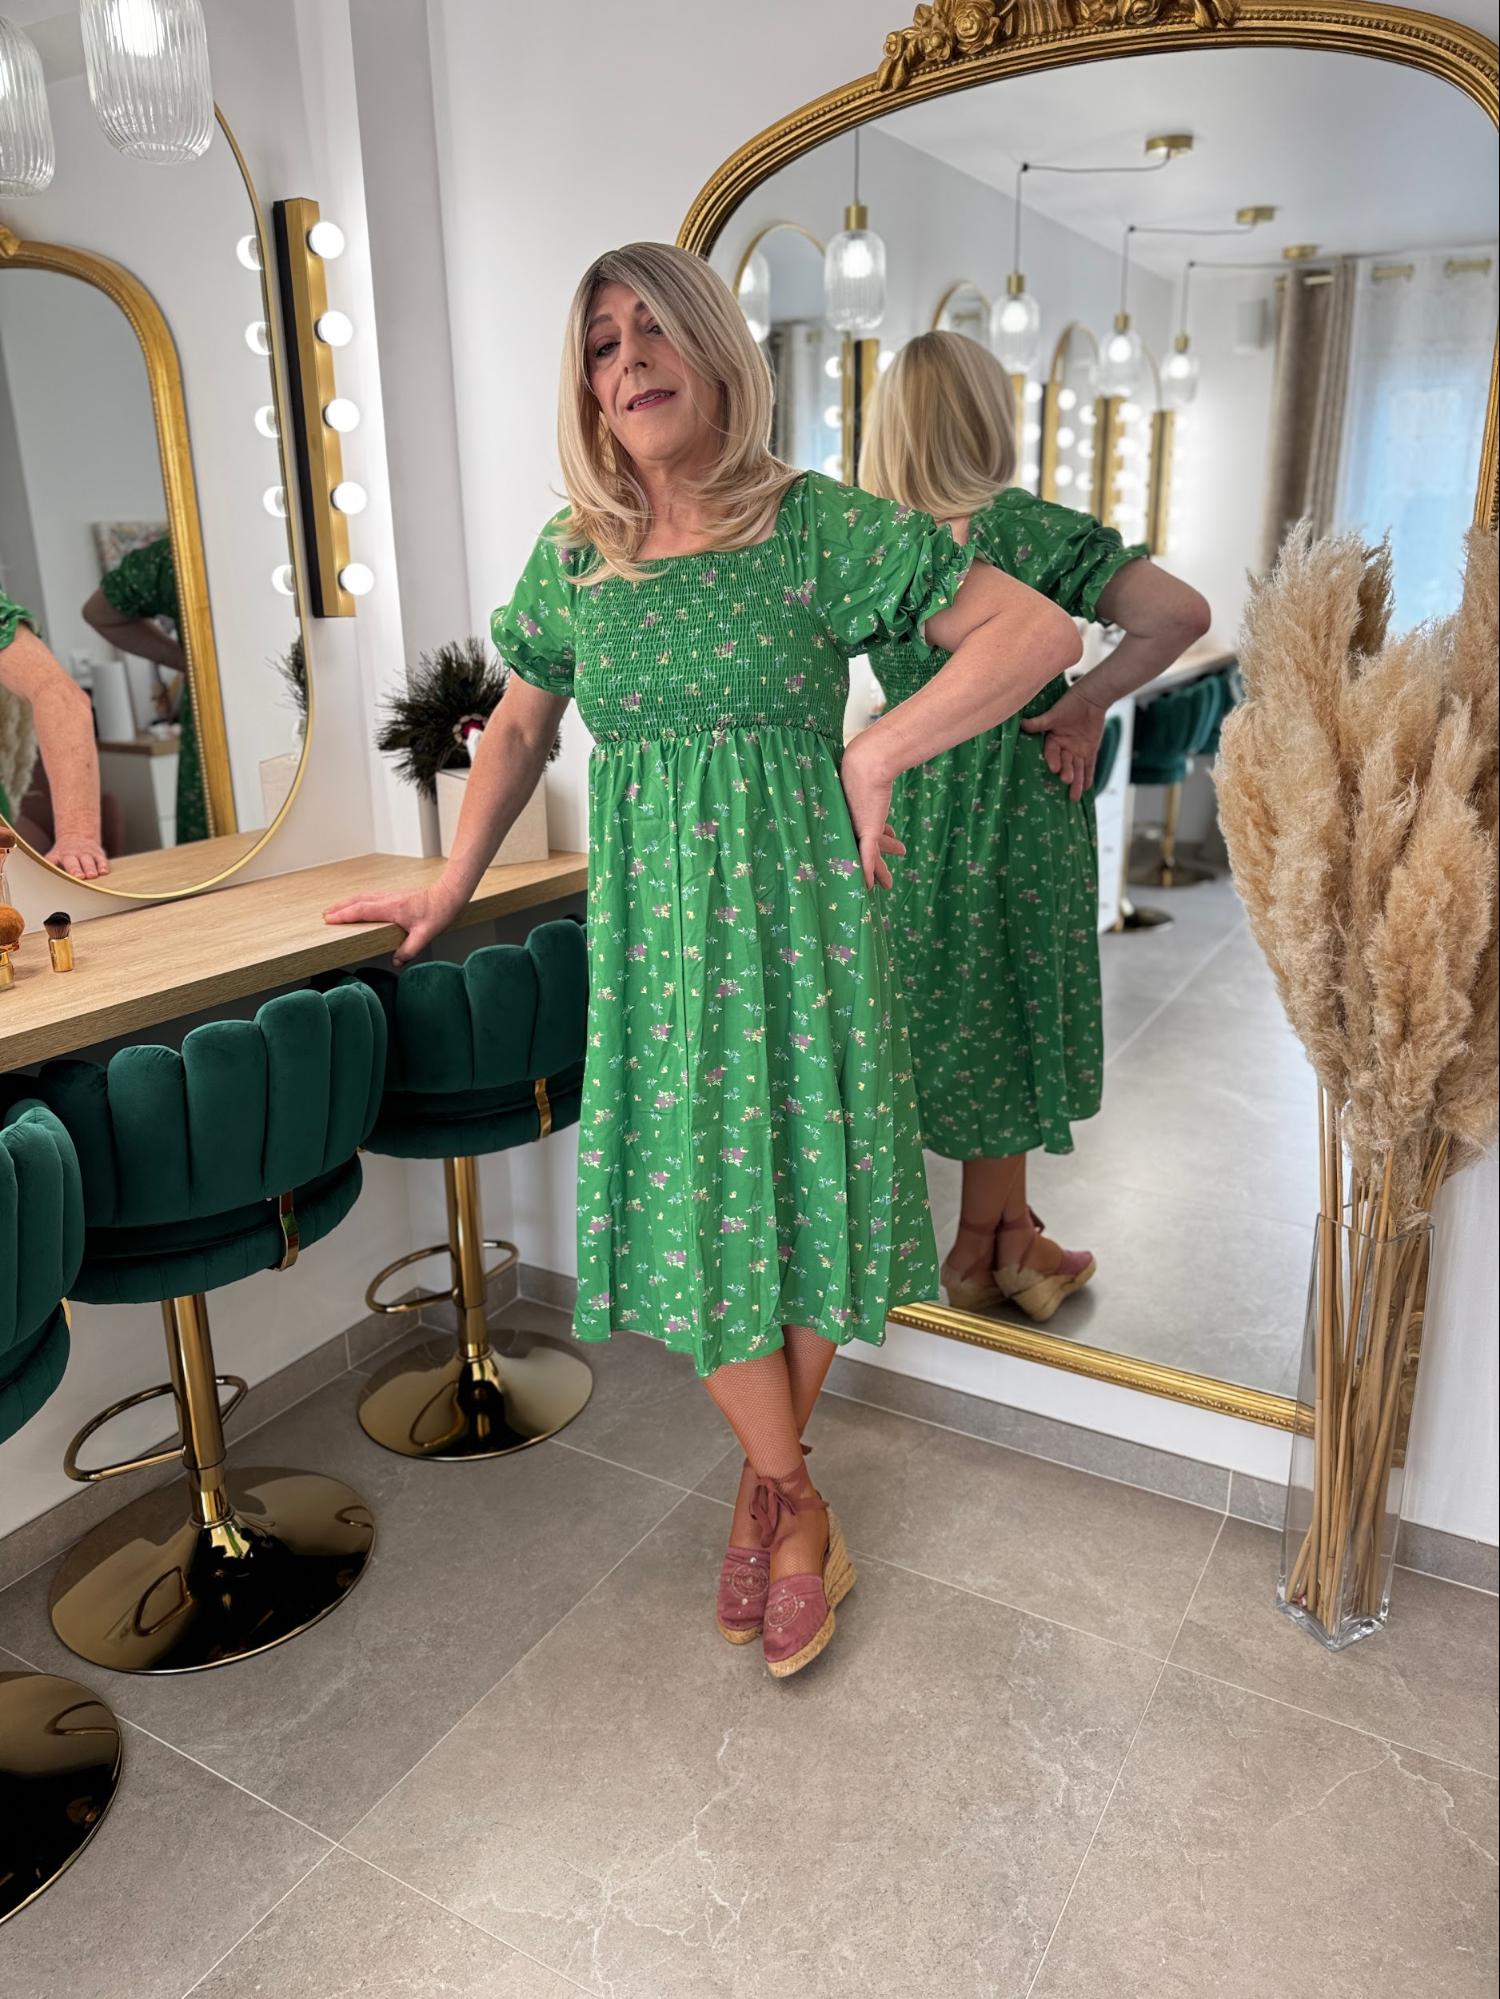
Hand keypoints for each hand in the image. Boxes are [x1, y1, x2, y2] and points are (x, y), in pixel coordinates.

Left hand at [46, 834, 109, 880]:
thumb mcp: (53, 858)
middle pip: (72, 862)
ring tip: (92, 875)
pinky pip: (101, 859)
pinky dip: (103, 865)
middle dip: (75, 870)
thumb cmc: (64, 855)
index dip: (51, 867)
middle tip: (78, 877)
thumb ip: (50, 868)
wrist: (76, 836)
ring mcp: (85, 853)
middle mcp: (71, 854)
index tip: (53, 876)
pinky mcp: (98, 854)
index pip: (52, 862)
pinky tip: (104, 872)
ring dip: (90, 868)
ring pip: (87, 861)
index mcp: (57, 856)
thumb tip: (44, 888)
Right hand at [323, 883, 463, 966]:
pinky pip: (369, 896)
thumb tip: (395, 961)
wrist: (447, 895)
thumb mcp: (425, 935)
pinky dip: (357, 900)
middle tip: (324, 915)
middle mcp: (387, 899)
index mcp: (391, 908)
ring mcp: (389, 896)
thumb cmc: (438, 912)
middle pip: (356, 901)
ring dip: (346, 902)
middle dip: (338, 908)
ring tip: (334, 910)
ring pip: (362, 896)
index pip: (361, 911)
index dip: (343, 915)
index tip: (329, 919)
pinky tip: (356, 904)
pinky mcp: (393, 896)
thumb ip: (409, 950)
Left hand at [840, 731, 905, 890]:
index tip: (893, 837)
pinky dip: (868, 872)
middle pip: (866, 844)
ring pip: (868, 856)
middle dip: (882, 856)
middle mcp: (851, 819)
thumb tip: (891, 747)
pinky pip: (866, 858)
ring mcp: (857, 826)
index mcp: (852, 806)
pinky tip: (869, 887)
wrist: (869, 760)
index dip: (881, 836)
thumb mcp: (874, 769)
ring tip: (888, 884)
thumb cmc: (870, 758)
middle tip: (895, 861)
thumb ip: (878, 769)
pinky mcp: (864, 831)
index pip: (867, 826)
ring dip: (878, 870)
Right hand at [1019, 683, 1108, 801]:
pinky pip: (1089, 766)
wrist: (1090, 698)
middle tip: (1066, 781)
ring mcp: (1077, 750)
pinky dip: (1088, 776)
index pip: (1052, 752)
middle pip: (1065, 763)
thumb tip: (1021, 723)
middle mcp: (1064, 748)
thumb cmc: (1070, 704)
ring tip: (1075, 796)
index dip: (1053, 759)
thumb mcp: (1054, 714)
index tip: (1054, 768)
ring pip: (1077, 768)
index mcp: (1053, 739)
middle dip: (1066, 772)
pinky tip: (1087, 788)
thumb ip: (1039, 723)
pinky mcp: (1089, 751)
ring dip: (1076, 781)